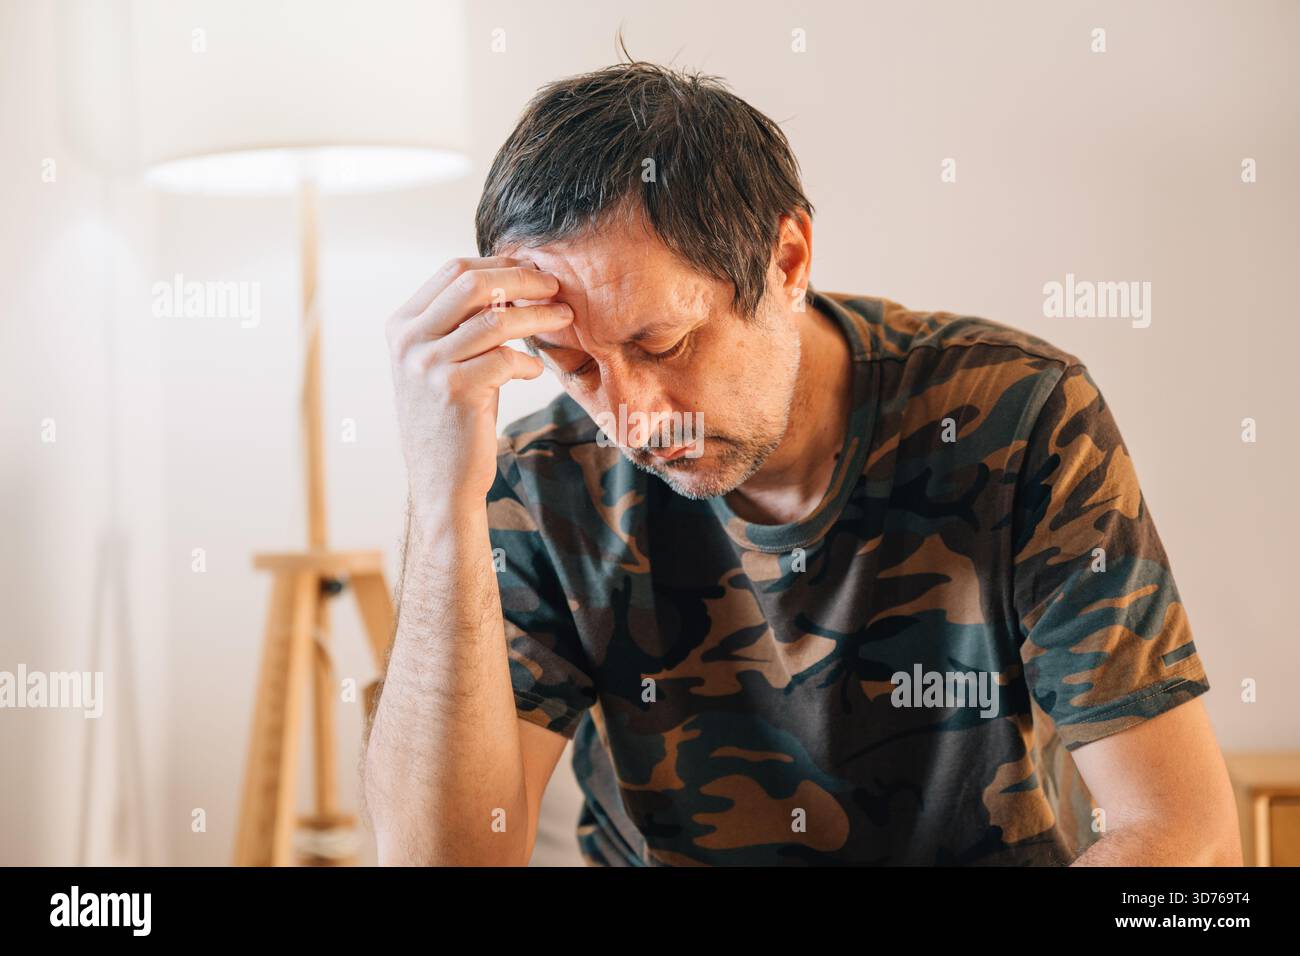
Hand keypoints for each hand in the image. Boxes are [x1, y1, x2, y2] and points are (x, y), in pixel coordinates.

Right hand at [385, 257, 571, 516]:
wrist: (441, 482)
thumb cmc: (452, 419)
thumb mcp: (442, 364)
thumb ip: (459, 323)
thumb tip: (510, 279)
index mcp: (402, 326)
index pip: (453, 271)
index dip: (499, 265)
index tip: (533, 273)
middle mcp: (408, 341)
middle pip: (473, 283)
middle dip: (522, 279)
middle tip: (555, 288)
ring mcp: (428, 365)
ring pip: (496, 320)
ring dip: (538, 316)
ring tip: (564, 320)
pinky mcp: (454, 391)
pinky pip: (506, 359)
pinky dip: (529, 362)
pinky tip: (536, 371)